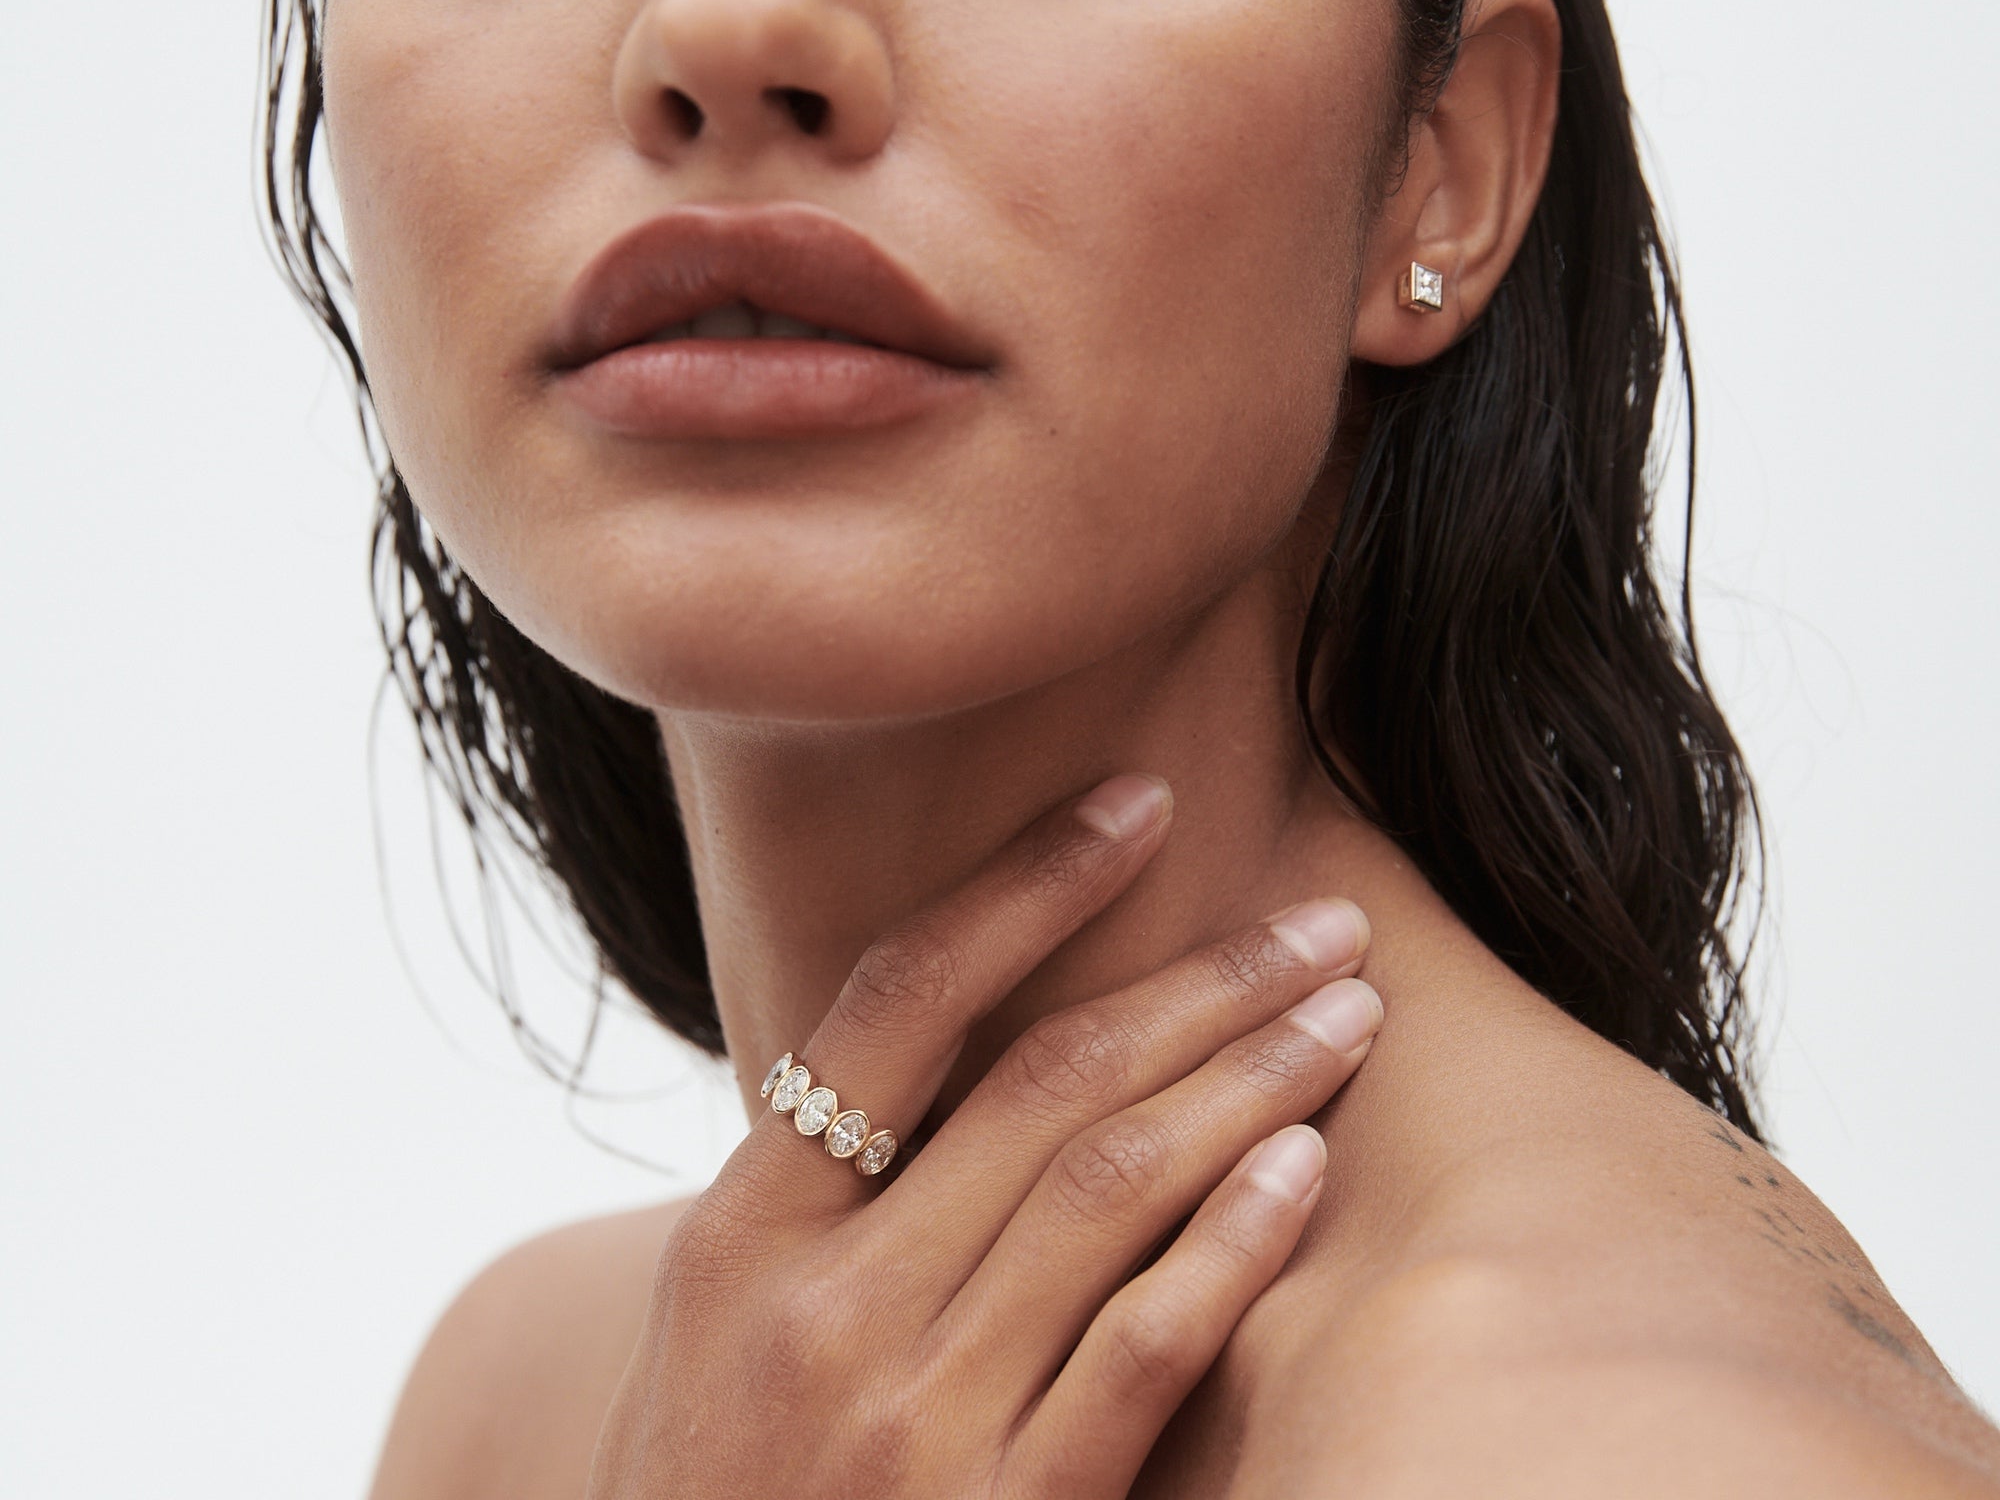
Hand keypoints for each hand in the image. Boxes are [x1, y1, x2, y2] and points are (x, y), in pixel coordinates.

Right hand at [586, 774, 1380, 1497]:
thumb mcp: (713, 1338)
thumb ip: (821, 1201)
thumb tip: (967, 1053)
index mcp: (741, 1235)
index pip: (897, 999)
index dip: (1028, 886)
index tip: (1138, 803)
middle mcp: (823, 1309)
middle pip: (1043, 1081)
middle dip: (1202, 980)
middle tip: (1321, 918)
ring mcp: (912, 1425)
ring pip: (1109, 1187)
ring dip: (1249, 1081)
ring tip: (1347, 1011)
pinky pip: (1137, 1355)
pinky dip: (1228, 1247)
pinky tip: (1302, 1167)